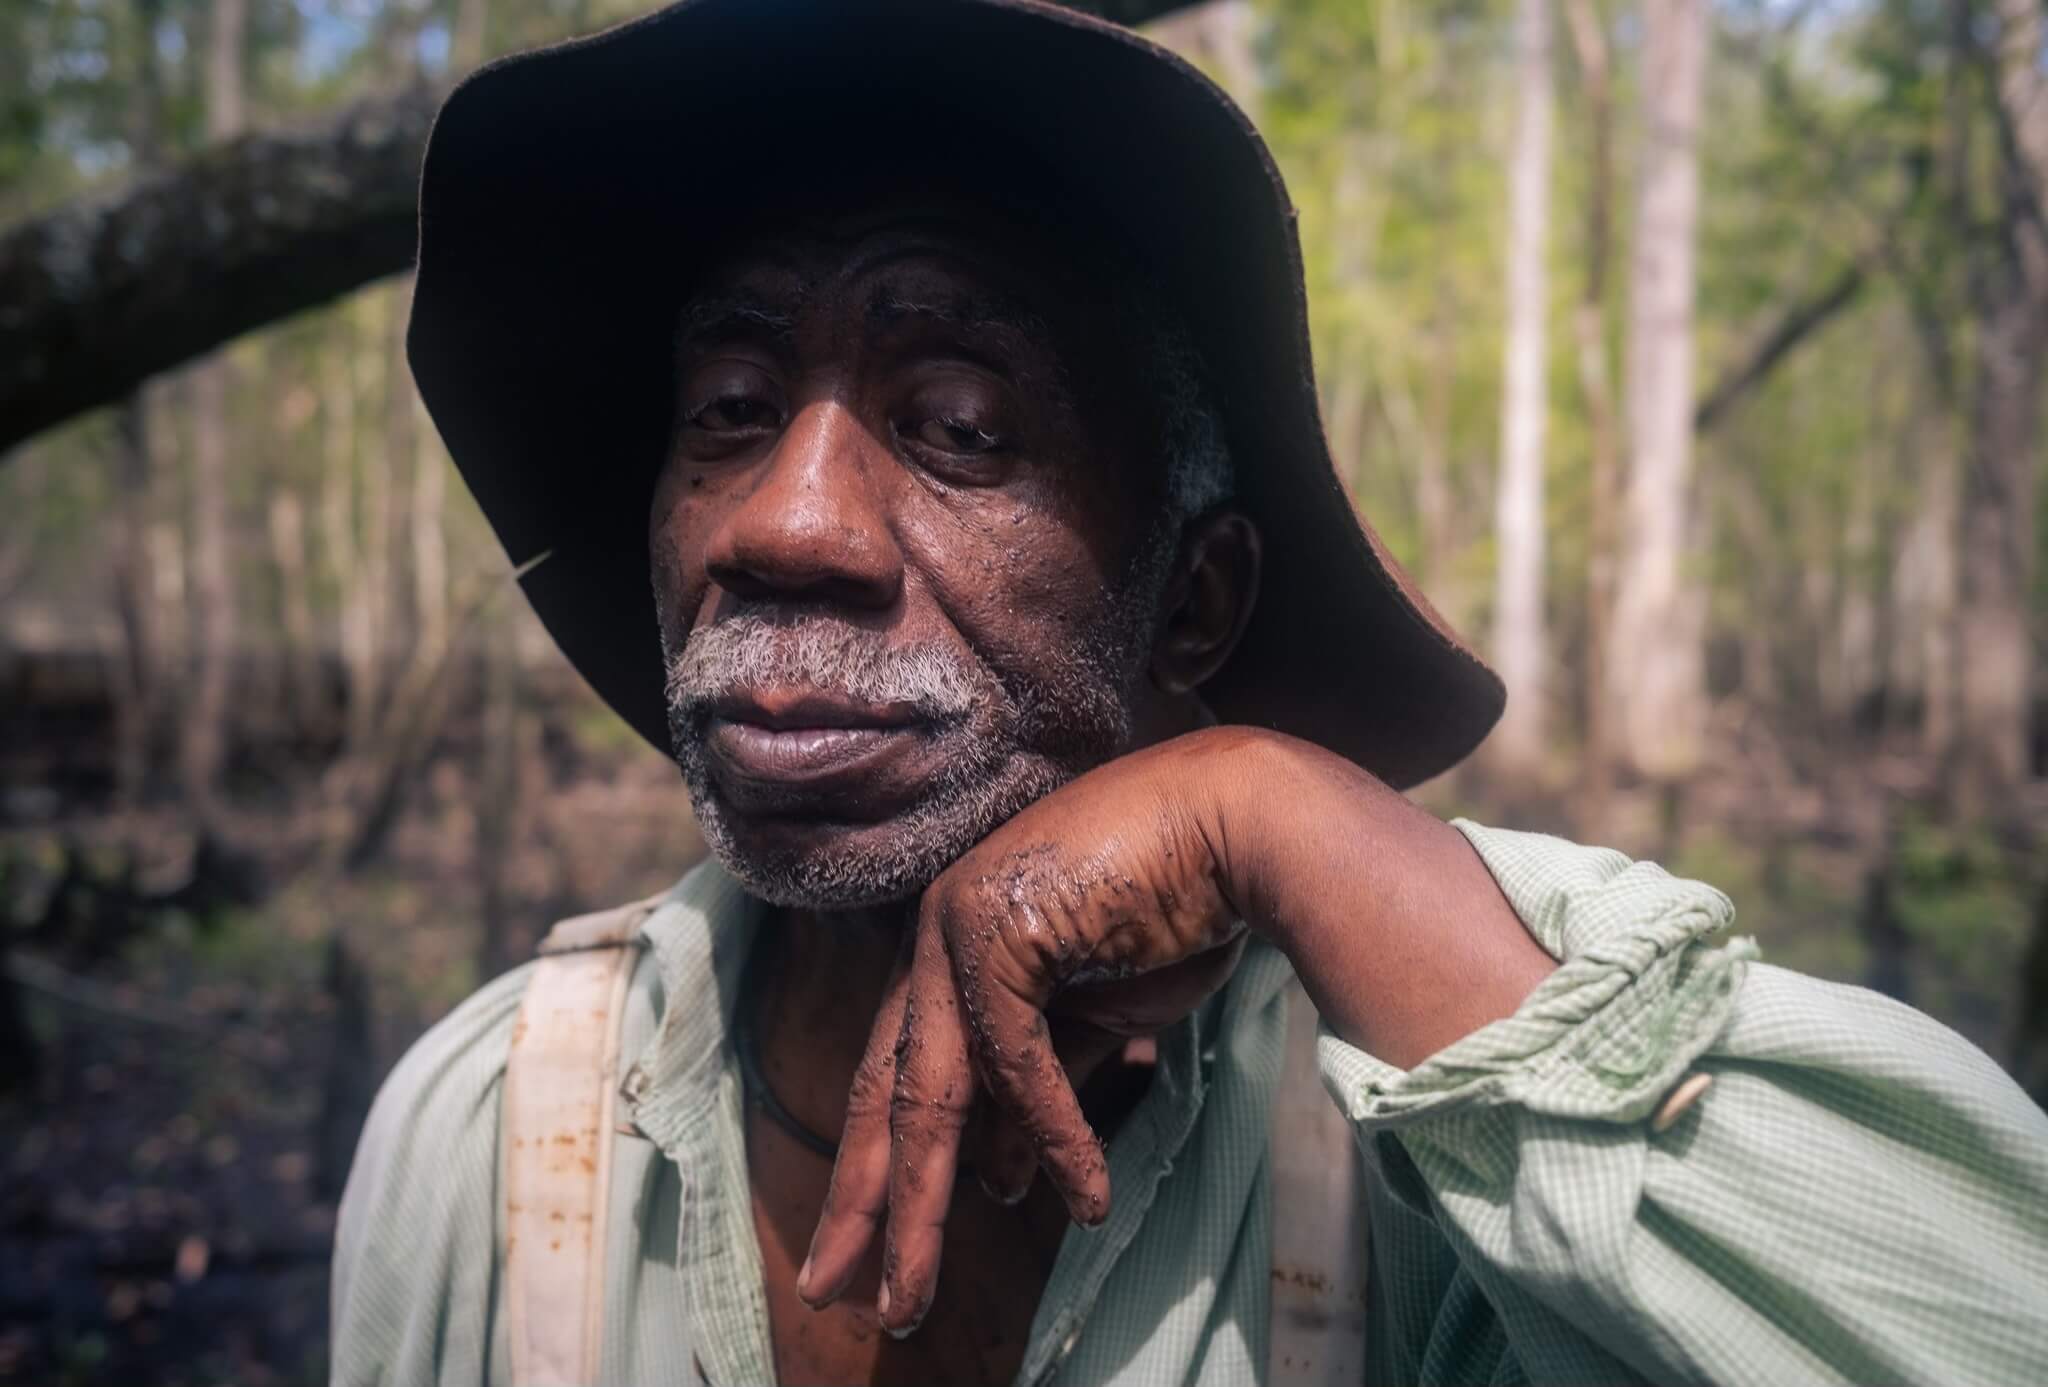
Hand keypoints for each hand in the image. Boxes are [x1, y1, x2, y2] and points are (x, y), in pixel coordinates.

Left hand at [794, 728, 1258, 1334]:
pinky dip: (1055, 1134)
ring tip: (914, 1296)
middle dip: (865, 1203)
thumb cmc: (1171, 913)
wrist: (1232, 827)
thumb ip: (1034, 1093)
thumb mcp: (1089, 1023)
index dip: (880, 1167)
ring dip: (923, 1206)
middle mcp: (933, 936)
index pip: (897, 1076)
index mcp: (946, 951)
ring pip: (928, 1094)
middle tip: (835, 1294)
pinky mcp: (995, 930)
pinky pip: (1015, 1061)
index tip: (870, 1247)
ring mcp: (954, 926)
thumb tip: (1001, 1181)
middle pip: (887, 1092)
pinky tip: (1088, 1197)